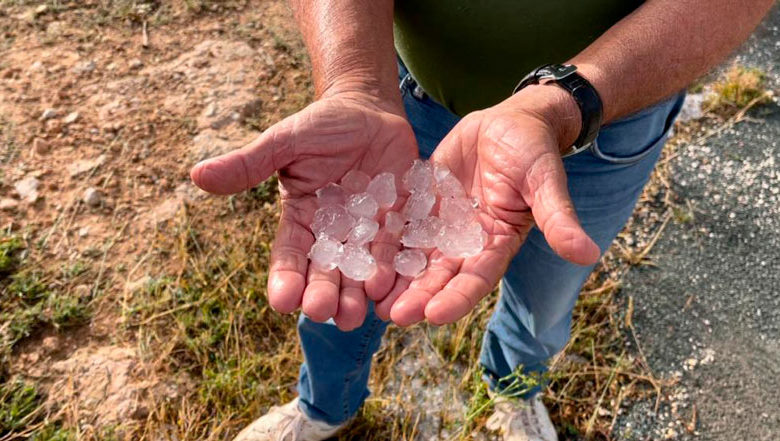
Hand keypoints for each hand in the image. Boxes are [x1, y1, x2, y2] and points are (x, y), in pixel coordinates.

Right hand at [191, 92, 417, 329]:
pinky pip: (398, 253)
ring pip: (361, 272)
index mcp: (302, 219)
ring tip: (354, 315)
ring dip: (357, 296)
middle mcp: (334, 234)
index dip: (285, 277)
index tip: (281, 300)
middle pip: (326, 272)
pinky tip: (391, 290)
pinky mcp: (398, 224)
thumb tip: (197, 175)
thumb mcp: (285, 141)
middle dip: (322, 294)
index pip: (290, 254)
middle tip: (321, 312)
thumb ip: (250, 163)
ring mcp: (368, 232)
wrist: (370, 111)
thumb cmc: (323, 124)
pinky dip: (395, 273)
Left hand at [377, 85, 600, 325]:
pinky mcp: (424, 202)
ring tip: (367, 295)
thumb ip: (559, 218)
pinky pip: (401, 222)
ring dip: (394, 276)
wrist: (511, 121)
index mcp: (496, 243)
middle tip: (389, 315)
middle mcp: (466, 241)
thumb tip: (588, 254)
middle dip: (416, 296)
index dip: (455, 298)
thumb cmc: (535, 151)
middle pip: (439, 275)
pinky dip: (383, 238)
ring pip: (414, 255)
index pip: (476, 279)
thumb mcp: (545, 182)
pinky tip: (357, 251)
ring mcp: (442, 223)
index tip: (432, 316)